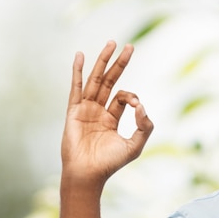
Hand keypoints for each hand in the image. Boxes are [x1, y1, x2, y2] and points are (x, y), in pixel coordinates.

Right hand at [61, 41, 153, 185]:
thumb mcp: (135, 145)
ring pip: (95, 80)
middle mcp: (97, 111)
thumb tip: (142, 105)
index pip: (123, 98)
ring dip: (103, 61)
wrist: (88, 174)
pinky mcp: (74, 111)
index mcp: (111, 118)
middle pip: (109, 81)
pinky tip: (80, 56)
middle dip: (119, 64)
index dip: (132, 97)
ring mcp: (85, 109)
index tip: (137, 106)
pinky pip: (76, 87)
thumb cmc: (110, 163)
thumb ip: (145, 126)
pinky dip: (78, 71)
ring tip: (112, 43)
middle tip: (129, 45)